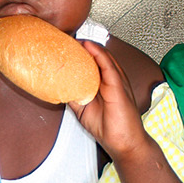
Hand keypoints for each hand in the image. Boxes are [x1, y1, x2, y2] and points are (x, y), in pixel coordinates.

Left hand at [69, 41, 152, 160]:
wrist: (125, 144)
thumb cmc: (110, 129)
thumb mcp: (84, 110)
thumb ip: (74, 97)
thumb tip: (58, 89)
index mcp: (106, 85)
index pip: (95, 64)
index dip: (83, 54)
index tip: (69, 47)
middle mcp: (113, 81)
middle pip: (99, 58)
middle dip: (85, 47)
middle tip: (69, 39)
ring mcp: (117, 83)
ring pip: (105, 58)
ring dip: (91, 47)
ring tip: (76, 38)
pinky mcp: (119, 88)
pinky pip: (109, 67)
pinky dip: (99, 55)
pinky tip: (90, 47)